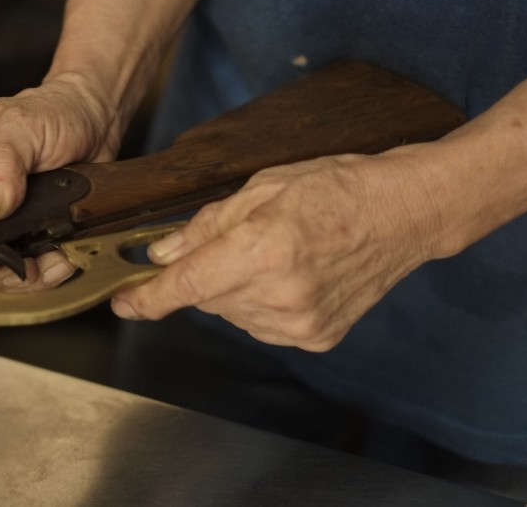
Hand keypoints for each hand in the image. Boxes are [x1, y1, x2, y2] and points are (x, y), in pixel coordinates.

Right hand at [0, 75, 120, 286]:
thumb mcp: (23, 126)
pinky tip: (61, 254)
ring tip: (45, 258)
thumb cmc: (54, 110)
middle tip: (7, 262)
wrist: (98, 122)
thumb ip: (1, 161)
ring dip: (18, 273)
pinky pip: (26, 270)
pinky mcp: (27, 238)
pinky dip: (46, 271)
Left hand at [110, 149, 442, 350]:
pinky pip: (262, 325)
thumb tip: (163, 253)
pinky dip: (261, 303)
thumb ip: (207, 225)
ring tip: (274, 253)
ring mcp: (300, 323)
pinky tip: (289, 275)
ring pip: (232, 313)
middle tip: (237, 240)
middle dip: (205, 271)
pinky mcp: (316, 338)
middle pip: (206, 297)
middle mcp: (279, 295)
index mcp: (262, 251)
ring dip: (233, 288)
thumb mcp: (262, 187)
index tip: (122, 303)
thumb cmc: (337, 187)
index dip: (147, 298)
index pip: (186, 285)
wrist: (404, 213)